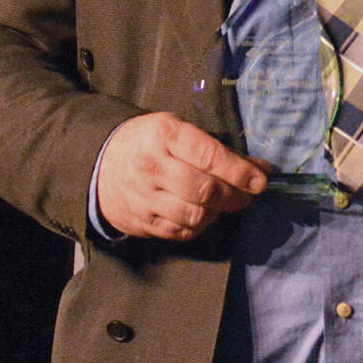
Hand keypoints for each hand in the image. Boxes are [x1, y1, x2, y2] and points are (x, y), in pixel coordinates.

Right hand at [95, 112, 269, 239]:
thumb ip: (217, 148)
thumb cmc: (150, 142)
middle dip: (234, 196)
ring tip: (223, 203)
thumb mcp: (178, 130)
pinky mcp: (142, 221)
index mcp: (165, 135)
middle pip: (205, 190)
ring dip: (218, 212)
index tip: (261, 181)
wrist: (101, 163)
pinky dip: (200, 227)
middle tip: (247, 195)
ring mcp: (144, 197)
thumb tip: (261, 169)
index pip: (209, 156)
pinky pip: (181, 232)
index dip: (239, 171)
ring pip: (195, 215)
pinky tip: (204, 214)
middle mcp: (152, 166)